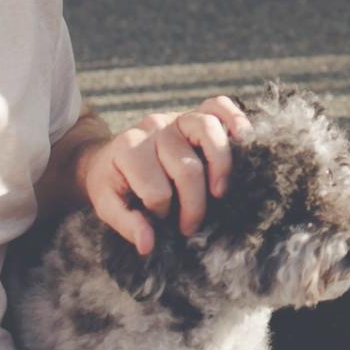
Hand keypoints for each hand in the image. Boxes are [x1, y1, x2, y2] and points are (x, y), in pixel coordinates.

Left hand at [78, 96, 251, 254]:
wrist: (108, 155)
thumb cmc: (113, 182)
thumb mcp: (106, 204)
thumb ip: (126, 224)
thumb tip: (148, 245)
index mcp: (128, 149)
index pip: (157, 190)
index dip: (160, 212)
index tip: (157, 220)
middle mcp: (153, 128)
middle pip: (187, 167)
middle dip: (193, 205)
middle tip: (190, 226)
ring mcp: (176, 118)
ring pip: (207, 128)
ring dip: (220, 165)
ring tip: (220, 192)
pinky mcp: (193, 114)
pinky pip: (218, 105)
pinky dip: (234, 118)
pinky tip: (243, 140)